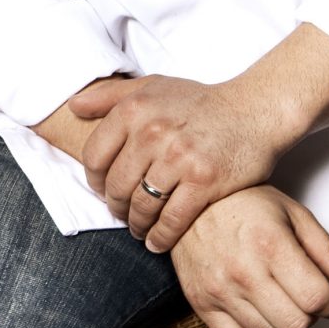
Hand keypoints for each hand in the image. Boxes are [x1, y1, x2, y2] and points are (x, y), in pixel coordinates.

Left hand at [71, 74, 287, 251]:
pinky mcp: (204, 182)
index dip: (94, 179)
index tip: (101, 189)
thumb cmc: (201, 101)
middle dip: (114, 206)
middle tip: (120, 213)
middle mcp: (153, 133)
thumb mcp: (153, 86)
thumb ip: (110, 95)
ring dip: (136, 224)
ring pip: (142, 206)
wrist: (255, 111)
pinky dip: (160, 236)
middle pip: (116, 186)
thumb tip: (74, 107)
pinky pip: (171, 220)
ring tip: (138, 228)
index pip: (94, 156)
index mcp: (135, 109)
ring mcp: (179, 159)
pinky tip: (156, 241)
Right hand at [170, 186, 328, 327]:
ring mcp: (218, 290)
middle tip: (308, 297)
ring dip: (284, 322)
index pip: (317, 298)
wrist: (187, 202)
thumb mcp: (293, 214)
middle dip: (312, 315)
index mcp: (270, 244)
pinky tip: (259, 311)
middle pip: (296, 323)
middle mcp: (243, 271)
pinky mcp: (200, 303)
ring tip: (280, 298)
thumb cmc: (244, 204)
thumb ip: (328, 251)